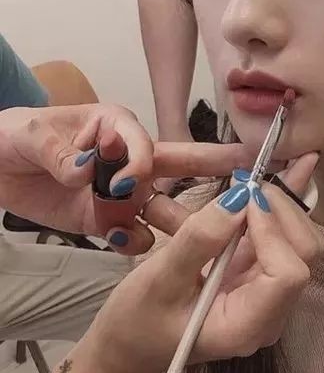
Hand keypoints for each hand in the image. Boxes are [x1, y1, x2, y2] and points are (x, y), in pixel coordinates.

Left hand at [0, 104, 252, 251]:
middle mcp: (130, 159)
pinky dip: (137, 243)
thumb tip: (85, 171)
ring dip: (180, 224)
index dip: (140, 163)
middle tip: (251, 178)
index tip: (127, 183)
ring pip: (163, 208)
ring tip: (198, 242)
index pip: (143, 143)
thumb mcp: (28, 133)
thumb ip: (58, 150)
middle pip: (179, 167)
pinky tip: (128, 244)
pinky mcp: (109, 220)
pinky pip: (134, 234)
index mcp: (116, 128)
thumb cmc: (12, 136)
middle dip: (214, 170)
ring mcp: (123, 193)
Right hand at [84, 153, 322, 372]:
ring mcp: (270, 296)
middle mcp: (271, 314)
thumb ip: (199, 240)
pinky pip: (285, 239)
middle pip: (305, 254)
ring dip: (284, 206)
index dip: (273, 231)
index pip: (288, 275)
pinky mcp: (262, 276)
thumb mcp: (158, 279)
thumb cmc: (136, 321)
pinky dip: (281, 209)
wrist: (129, 346)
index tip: (243, 200)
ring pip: (302, 243)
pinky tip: (286, 175)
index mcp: (247, 326)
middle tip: (247, 182)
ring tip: (252, 181)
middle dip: (283, 211)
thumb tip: (239, 199)